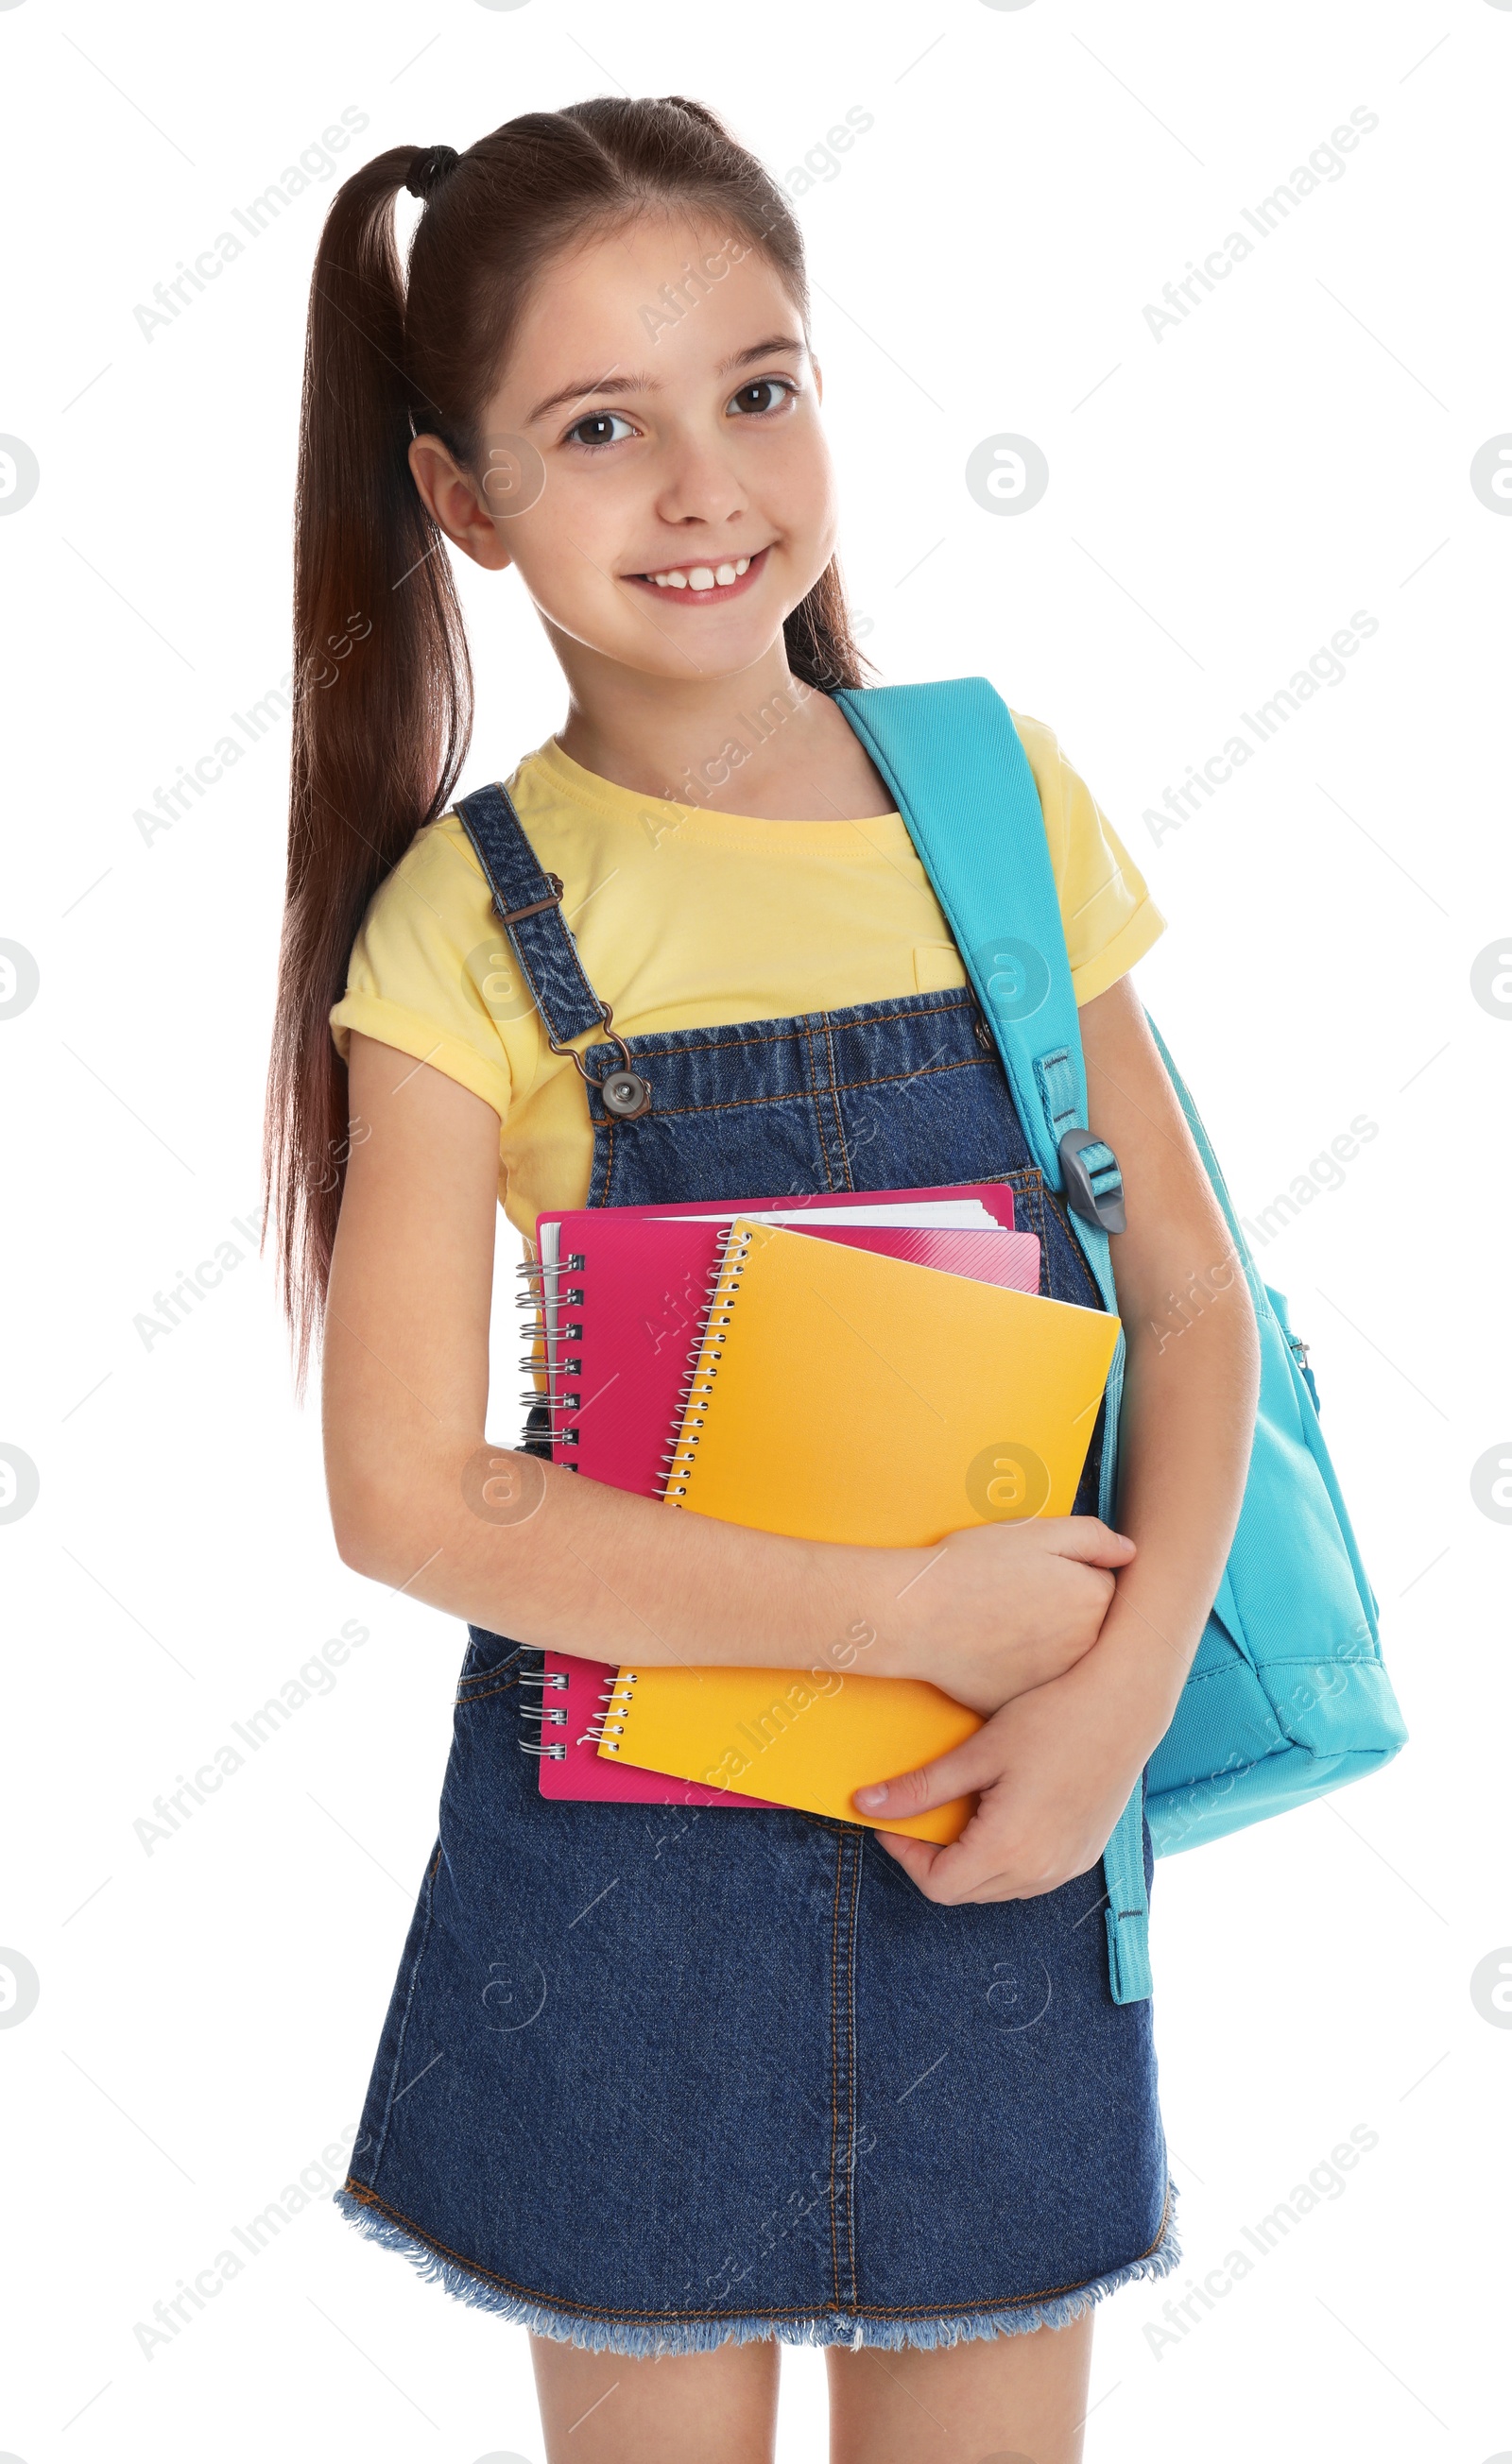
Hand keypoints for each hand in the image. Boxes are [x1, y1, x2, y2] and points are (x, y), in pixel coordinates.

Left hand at [853, 1644, 1154, 1903]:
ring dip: (970, 1862)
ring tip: (964, 1809)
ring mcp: (1066, 1868)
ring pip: (997, 1889)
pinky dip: (1004, 1859)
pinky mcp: (1083, 1857)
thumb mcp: (978, 1753)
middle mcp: (1039, 1872)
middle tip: (923, 1811)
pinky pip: (1029, 1878)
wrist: (1124, 1706)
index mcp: (1008, 1848)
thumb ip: (920, 1788)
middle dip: (935, 1859)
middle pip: (964, 1891)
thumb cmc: (1052, 1718)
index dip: (905, 1856)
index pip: (937, 1885)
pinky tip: (1002, 1814)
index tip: (894, 1821)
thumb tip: (865, 1805)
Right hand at [884, 1517, 1134, 1715]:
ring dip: (1048, 1645)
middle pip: (1091, 1627)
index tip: (1043, 1573)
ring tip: (1006, 1624)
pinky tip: (993, 1653)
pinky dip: (1022, 1674)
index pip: (1106, 1586)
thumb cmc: (971, 1566)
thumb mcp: (1034, 1531)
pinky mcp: (1024, 1705)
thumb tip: (1130, 1552)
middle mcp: (1084, 1647)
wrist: (914, 1615)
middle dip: (1067, 1612)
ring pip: (1065, 1660)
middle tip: (1023, 1599)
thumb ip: (1092, 1537)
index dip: (1074, 1574)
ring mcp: (1054, 1681)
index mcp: (1093, 1599)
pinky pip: (1034, 1687)